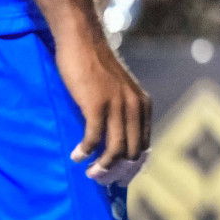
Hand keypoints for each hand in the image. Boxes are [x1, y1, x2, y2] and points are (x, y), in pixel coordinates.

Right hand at [56, 27, 151, 183]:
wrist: (83, 40)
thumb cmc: (96, 65)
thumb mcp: (118, 89)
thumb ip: (121, 110)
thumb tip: (113, 137)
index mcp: (143, 104)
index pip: (143, 144)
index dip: (131, 164)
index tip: (118, 176)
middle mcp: (135, 106)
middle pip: (132, 151)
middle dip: (118, 170)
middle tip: (101, 179)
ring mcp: (117, 105)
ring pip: (115, 149)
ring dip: (102, 166)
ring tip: (90, 173)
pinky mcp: (96, 104)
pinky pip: (93, 137)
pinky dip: (85, 150)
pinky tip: (75, 155)